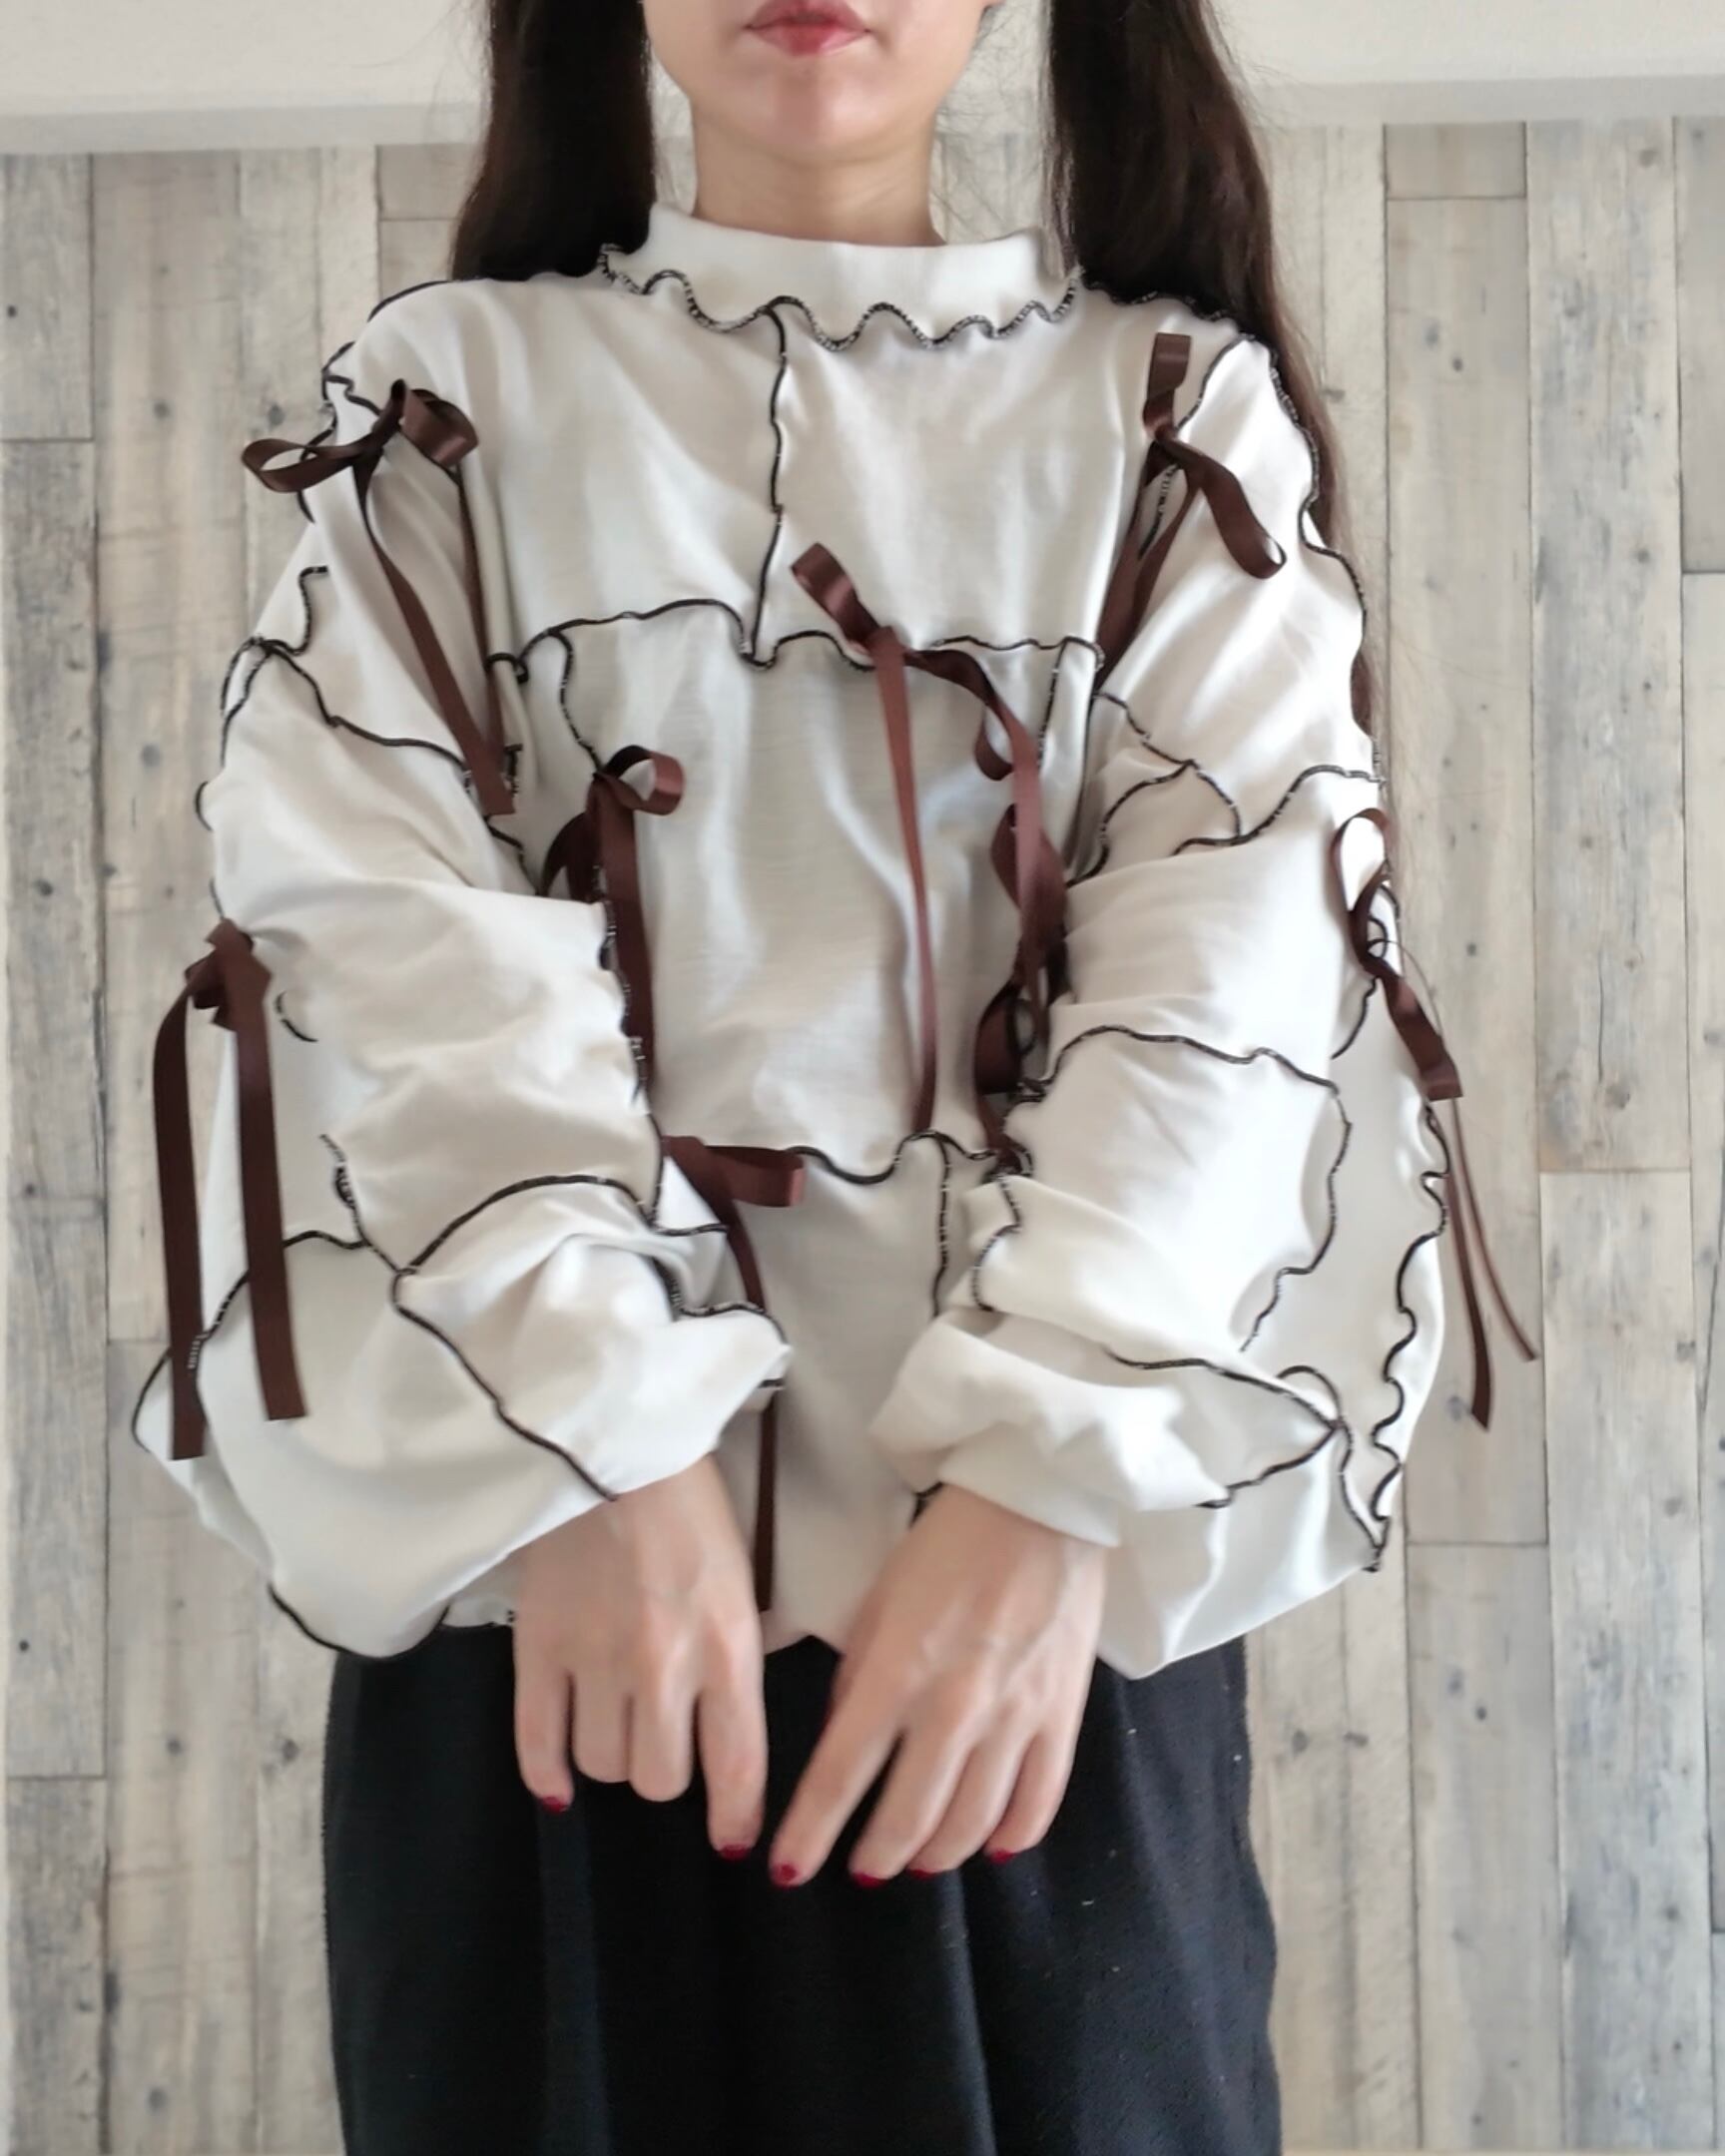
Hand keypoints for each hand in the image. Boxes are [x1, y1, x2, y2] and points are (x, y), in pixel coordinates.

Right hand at [511, 1454, 766, 1856]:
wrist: (614, 1449)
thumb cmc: (691, 1513)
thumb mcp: (741, 1586)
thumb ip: (735, 1663)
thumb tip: (730, 1747)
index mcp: (727, 1645)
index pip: (736, 1765)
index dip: (734, 1816)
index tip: (730, 1840)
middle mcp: (663, 1666)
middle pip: (659, 1780)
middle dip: (667, 1773)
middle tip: (664, 1741)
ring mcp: (594, 1659)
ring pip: (602, 1766)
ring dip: (612, 1756)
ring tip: (615, 1723)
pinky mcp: (538, 1645)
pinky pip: (536, 1742)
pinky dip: (546, 1772)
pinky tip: (558, 1779)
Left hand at [768, 1484, 1106, 1885]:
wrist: (1040, 1505)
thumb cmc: (945, 1545)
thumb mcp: (877, 1602)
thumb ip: (857, 1676)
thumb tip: (846, 1738)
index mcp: (895, 1674)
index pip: (839, 1778)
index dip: (809, 1834)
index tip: (786, 1870)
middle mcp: (953, 1710)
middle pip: (907, 1817)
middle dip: (876, 1857)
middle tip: (860, 1870)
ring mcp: (1014, 1719)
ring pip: (971, 1824)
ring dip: (937, 1855)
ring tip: (918, 1862)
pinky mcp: (1063, 1717)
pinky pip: (1038, 1802)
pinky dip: (1011, 1836)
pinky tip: (992, 1847)